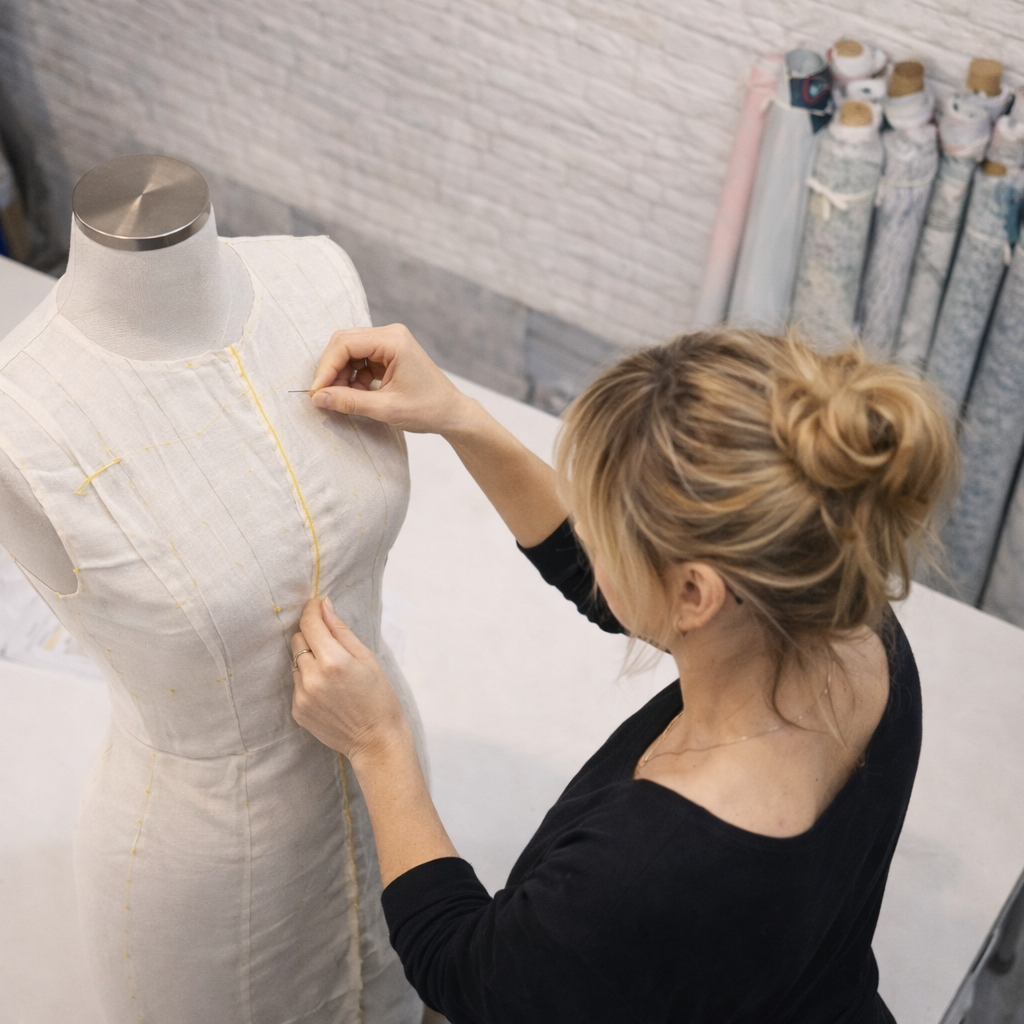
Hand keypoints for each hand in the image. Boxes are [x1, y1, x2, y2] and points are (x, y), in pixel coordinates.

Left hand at [291, 597, 407, 763]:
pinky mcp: (297, 710)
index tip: (316, 605)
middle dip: (311, 635)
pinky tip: (328, 691)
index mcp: (333, 661)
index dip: (311, 610)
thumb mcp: (367, 658)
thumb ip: (341, 630)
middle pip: (297, 640)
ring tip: (332, 673)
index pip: (310, 624)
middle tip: (331, 645)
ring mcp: (302, 696)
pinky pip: (296, 683)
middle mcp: (312, 678)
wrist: (375, 740)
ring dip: (309, 659)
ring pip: (296, 662)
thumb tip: (324, 605)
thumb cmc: (379, 697)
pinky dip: (308, 680)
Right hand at [309, 323, 476, 435]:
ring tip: (342, 399)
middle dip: (331, 370)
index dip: (326, 367)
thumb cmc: (428, 409)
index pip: (345, 344)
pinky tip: (356, 396)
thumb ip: (350, 402)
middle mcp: (390, 335)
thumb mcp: (386, 408)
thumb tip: (317, 398)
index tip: (316, 392)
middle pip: (344, 343)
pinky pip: (359, 361)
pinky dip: (352, 378)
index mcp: (393, 340)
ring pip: (349, 352)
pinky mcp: (388, 355)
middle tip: (324, 396)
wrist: (452, 413)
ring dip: (341, 375)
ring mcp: (389, 343)